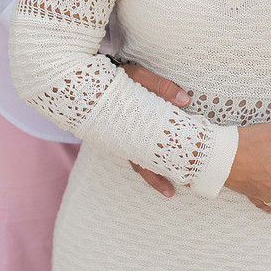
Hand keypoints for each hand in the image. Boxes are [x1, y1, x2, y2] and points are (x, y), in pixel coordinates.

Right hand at [120, 63, 189, 197]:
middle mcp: (120, 137)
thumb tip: (185, 100)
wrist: (84, 76)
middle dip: (155, 179)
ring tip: (167, 185)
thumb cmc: (113, 76)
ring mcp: (118, 135)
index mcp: (126, 129)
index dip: (156, 177)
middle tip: (171, 194)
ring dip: (150, 170)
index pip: (142, 159)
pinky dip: (145, 155)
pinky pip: (132, 146)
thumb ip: (160, 87)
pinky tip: (155, 159)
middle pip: (139, 164)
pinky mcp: (118, 130)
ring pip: (136, 157)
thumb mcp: (137, 77)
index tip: (171, 190)